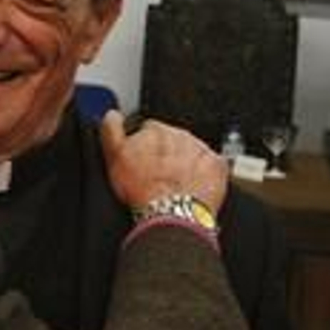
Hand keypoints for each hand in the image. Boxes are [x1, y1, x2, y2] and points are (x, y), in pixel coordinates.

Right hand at [98, 110, 228, 215]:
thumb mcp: (114, 157)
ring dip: (185, 163)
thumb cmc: (143, 190)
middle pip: (173, 140)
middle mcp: (181, 135)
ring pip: (192, 152)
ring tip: (175, 184)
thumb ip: (111, 130)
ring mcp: (201, 150)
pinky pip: (212, 165)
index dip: (144, 145)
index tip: (143, 159)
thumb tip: (112, 115)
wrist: (171, 214)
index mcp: (156, 130)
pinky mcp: (217, 166)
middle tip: (158, 176)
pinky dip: (204, 174)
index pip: (149, 128)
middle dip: (166, 154)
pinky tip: (193, 187)